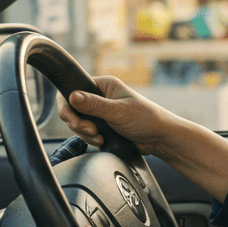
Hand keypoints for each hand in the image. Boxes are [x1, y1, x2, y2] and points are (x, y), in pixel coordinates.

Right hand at [57, 76, 174, 155]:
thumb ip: (94, 105)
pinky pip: (86, 133)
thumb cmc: (145, 119)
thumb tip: (72, 96)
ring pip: (78, 123)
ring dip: (86, 134)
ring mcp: (100, 112)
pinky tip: (103, 141)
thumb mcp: (118, 111)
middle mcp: (100, 96)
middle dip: (78, 124)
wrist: (159, 138)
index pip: (72, 90)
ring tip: (101, 138)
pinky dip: (91, 139)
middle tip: (92, 131)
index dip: (68, 107)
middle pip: (72, 110)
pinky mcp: (102, 126)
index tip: (74, 121)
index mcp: (103, 85)